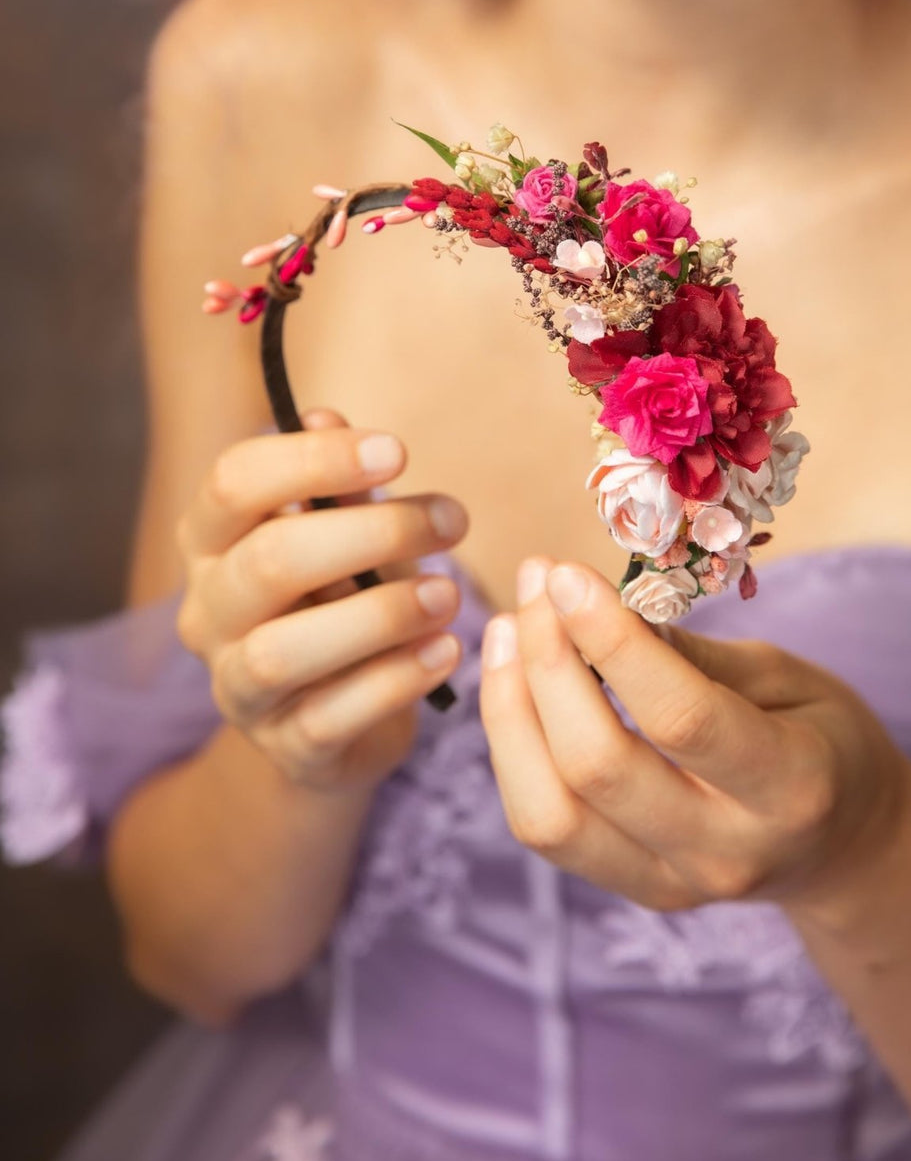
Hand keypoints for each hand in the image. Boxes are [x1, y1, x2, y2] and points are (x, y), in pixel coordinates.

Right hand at [175, 409, 468, 793]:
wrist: (340, 724)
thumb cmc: (346, 601)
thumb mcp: (349, 536)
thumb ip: (338, 486)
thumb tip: (327, 413)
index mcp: (212, 541)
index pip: (235, 481)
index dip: (315, 457)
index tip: (398, 451)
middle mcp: (208, 612)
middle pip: (269, 559)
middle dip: (371, 533)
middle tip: (452, 522)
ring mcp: (237, 686)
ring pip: (285, 649)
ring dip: (381, 615)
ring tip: (448, 595)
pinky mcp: (284, 746)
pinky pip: (331, 715)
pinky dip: (396, 679)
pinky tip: (446, 651)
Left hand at [478, 555, 910, 913]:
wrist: (848, 848)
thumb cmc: (824, 738)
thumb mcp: (791, 677)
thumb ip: (699, 655)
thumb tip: (606, 608)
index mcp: (790, 788)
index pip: (681, 719)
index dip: (612, 642)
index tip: (568, 575)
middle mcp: (726, 851)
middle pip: (599, 768)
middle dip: (549, 663)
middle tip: (538, 583)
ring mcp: (673, 884)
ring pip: (551, 815)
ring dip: (511, 711)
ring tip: (508, 629)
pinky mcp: (632, 890)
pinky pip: (546, 827)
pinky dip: (514, 749)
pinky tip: (512, 682)